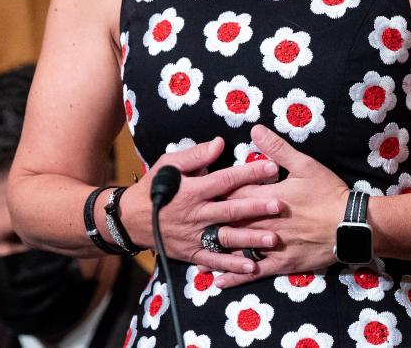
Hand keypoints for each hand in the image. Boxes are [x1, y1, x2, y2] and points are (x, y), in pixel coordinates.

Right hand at [119, 137, 282, 274]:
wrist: (131, 219)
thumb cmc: (154, 187)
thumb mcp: (169, 164)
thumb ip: (196, 155)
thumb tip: (220, 143)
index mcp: (193, 190)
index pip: (226, 180)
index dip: (249, 173)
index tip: (272, 167)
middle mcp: (196, 214)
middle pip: (231, 210)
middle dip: (256, 208)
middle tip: (279, 205)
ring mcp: (195, 236)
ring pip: (227, 237)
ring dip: (251, 238)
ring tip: (273, 238)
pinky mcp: (192, 253)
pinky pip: (214, 260)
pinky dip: (232, 264)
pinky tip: (252, 265)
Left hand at [204, 124, 349, 288]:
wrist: (351, 225)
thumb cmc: (328, 193)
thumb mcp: (304, 165)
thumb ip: (276, 149)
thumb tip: (254, 130)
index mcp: (266, 196)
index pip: (232, 192)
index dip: (214, 191)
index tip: (197, 190)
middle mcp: (263, 222)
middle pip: (229, 221)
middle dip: (209, 220)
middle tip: (187, 221)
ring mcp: (270, 245)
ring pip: (237, 248)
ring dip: (215, 251)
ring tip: (193, 254)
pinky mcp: (281, 264)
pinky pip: (253, 272)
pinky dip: (234, 276)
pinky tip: (217, 281)